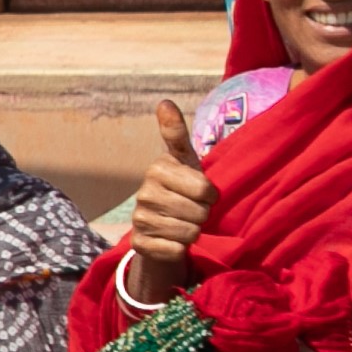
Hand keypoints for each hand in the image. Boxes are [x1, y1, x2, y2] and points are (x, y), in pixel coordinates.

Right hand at [118, 99, 214, 299]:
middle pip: (199, 213)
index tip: (203, 192)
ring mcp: (139, 219)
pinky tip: (173, 241)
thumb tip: (164, 101)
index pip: (205, 189)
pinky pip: (176, 250)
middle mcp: (144, 193)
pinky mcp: (140, 244)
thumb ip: (176, 133)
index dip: (211, 195)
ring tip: (184, 224)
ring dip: (193, 232)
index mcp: (157, 169)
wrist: (162, 227)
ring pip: (189, 233)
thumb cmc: (182, 188)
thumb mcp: (185, 161)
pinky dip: (180, 249)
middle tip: (193, 211)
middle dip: (203, 215)